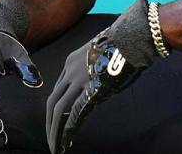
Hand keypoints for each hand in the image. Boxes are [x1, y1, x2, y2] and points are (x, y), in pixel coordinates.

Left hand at [45, 0, 159, 152]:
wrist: (131, 38)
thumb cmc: (123, 45)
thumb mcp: (100, 56)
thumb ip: (93, 71)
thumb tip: (98, 86)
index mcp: (71, 61)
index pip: (59, 88)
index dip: (58, 106)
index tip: (59, 119)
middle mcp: (70, 71)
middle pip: (53, 100)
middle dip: (50, 122)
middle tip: (51, 139)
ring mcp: (78, 80)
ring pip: (58, 109)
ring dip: (55, 131)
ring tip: (55, 147)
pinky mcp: (90, 90)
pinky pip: (74, 114)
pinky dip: (68, 130)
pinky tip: (66, 142)